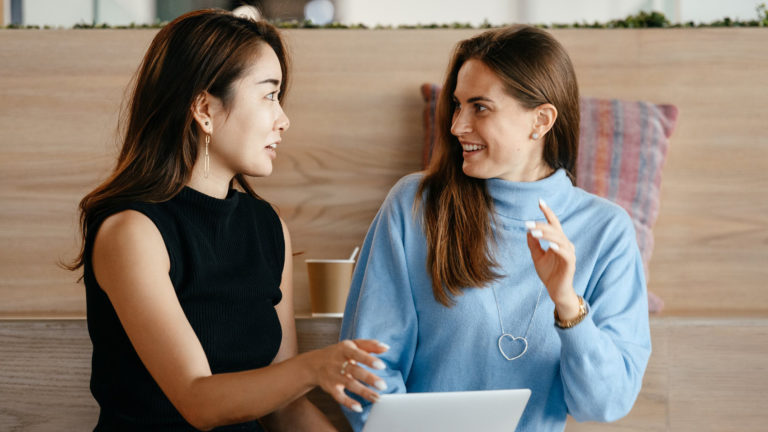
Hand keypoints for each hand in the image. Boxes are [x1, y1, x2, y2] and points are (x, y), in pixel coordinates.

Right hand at [307, 339, 388, 412]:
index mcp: (345, 349)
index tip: (382, 366)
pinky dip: (348, 403)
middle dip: (369, 378)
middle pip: (355, 370)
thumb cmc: (338, 353)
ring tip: (377, 398)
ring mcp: (334, 376)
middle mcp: (338, 363)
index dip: (369, 360)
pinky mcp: (330, 388)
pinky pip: (339, 396)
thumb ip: (369, 345)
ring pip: (350, 384)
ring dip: (364, 392)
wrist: (313, 364)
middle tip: (383, 385)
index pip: (357, 354)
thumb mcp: (351, 345)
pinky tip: (359, 408)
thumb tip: (386, 347)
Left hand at [525, 199, 579, 318]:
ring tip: (534, 233)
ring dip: (547, 235)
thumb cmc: (549, 273)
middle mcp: (566, 244)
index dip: (547, 212)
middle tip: (528, 224)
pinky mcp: (570, 264)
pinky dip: (558, 248)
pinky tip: (550, 245)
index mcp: (558, 241)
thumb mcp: (537, 257)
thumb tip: (528, 231)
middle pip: (555, 230)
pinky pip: (566, 254)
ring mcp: (569, 254)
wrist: (555, 291)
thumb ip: (533, 244)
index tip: (540, 201)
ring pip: (560, 239)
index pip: (554, 224)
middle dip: (541, 225)